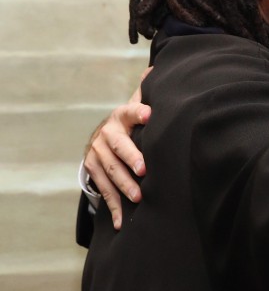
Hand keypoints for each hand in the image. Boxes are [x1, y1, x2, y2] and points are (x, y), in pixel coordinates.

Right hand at [84, 68, 151, 229]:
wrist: (102, 139)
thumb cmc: (130, 126)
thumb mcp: (137, 109)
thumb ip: (147, 95)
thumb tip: (155, 69)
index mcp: (122, 117)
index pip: (131, 111)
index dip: (139, 113)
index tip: (150, 115)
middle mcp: (107, 134)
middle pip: (117, 146)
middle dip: (130, 158)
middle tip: (144, 170)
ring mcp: (97, 153)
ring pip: (109, 170)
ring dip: (123, 185)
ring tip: (138, 198)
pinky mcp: (91, 170)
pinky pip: (103, 190)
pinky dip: (113, 207)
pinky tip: (122, 222)